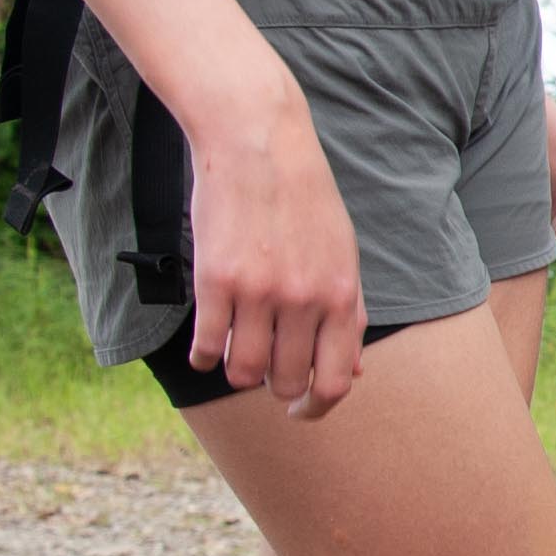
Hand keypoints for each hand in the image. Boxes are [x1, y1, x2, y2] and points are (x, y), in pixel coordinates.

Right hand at [182, 75, 365, 416]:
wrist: (261, 146)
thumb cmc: (305, 202)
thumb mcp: (343, 256)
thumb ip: (347, 315)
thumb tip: (350, 371)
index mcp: (343, 297)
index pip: (335, 381)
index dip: (317, 407)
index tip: (300, 409)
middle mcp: (305, 301)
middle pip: (286, 382)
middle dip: (275, 387)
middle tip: (265, 372)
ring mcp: (259, 293)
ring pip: (243, 372)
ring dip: (238, 373)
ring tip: (236, 354)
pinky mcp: (216, 281)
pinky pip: (207, 347)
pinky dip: (204, 356)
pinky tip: (207, 345)